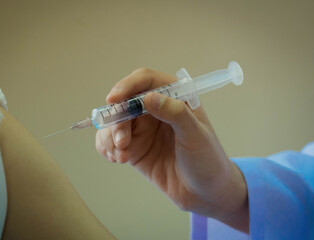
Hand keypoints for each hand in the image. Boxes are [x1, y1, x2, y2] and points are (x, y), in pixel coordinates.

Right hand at [95, 68, 248, 231]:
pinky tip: (117, 158)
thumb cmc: (207, 159)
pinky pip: (110, 140)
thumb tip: (149, 97)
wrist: (203, 193)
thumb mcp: (195, 135)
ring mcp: (142, 128)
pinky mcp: (133, 147)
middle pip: (124, 102)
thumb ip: (175, 113)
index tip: (114, 100)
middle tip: (121, 141)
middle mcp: (155, 109)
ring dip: (110, 137)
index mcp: (174, 97)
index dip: (127, 86)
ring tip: (122, 156)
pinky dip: (106, 147)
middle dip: (117, 120)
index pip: (145, 81)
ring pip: (113, 122)